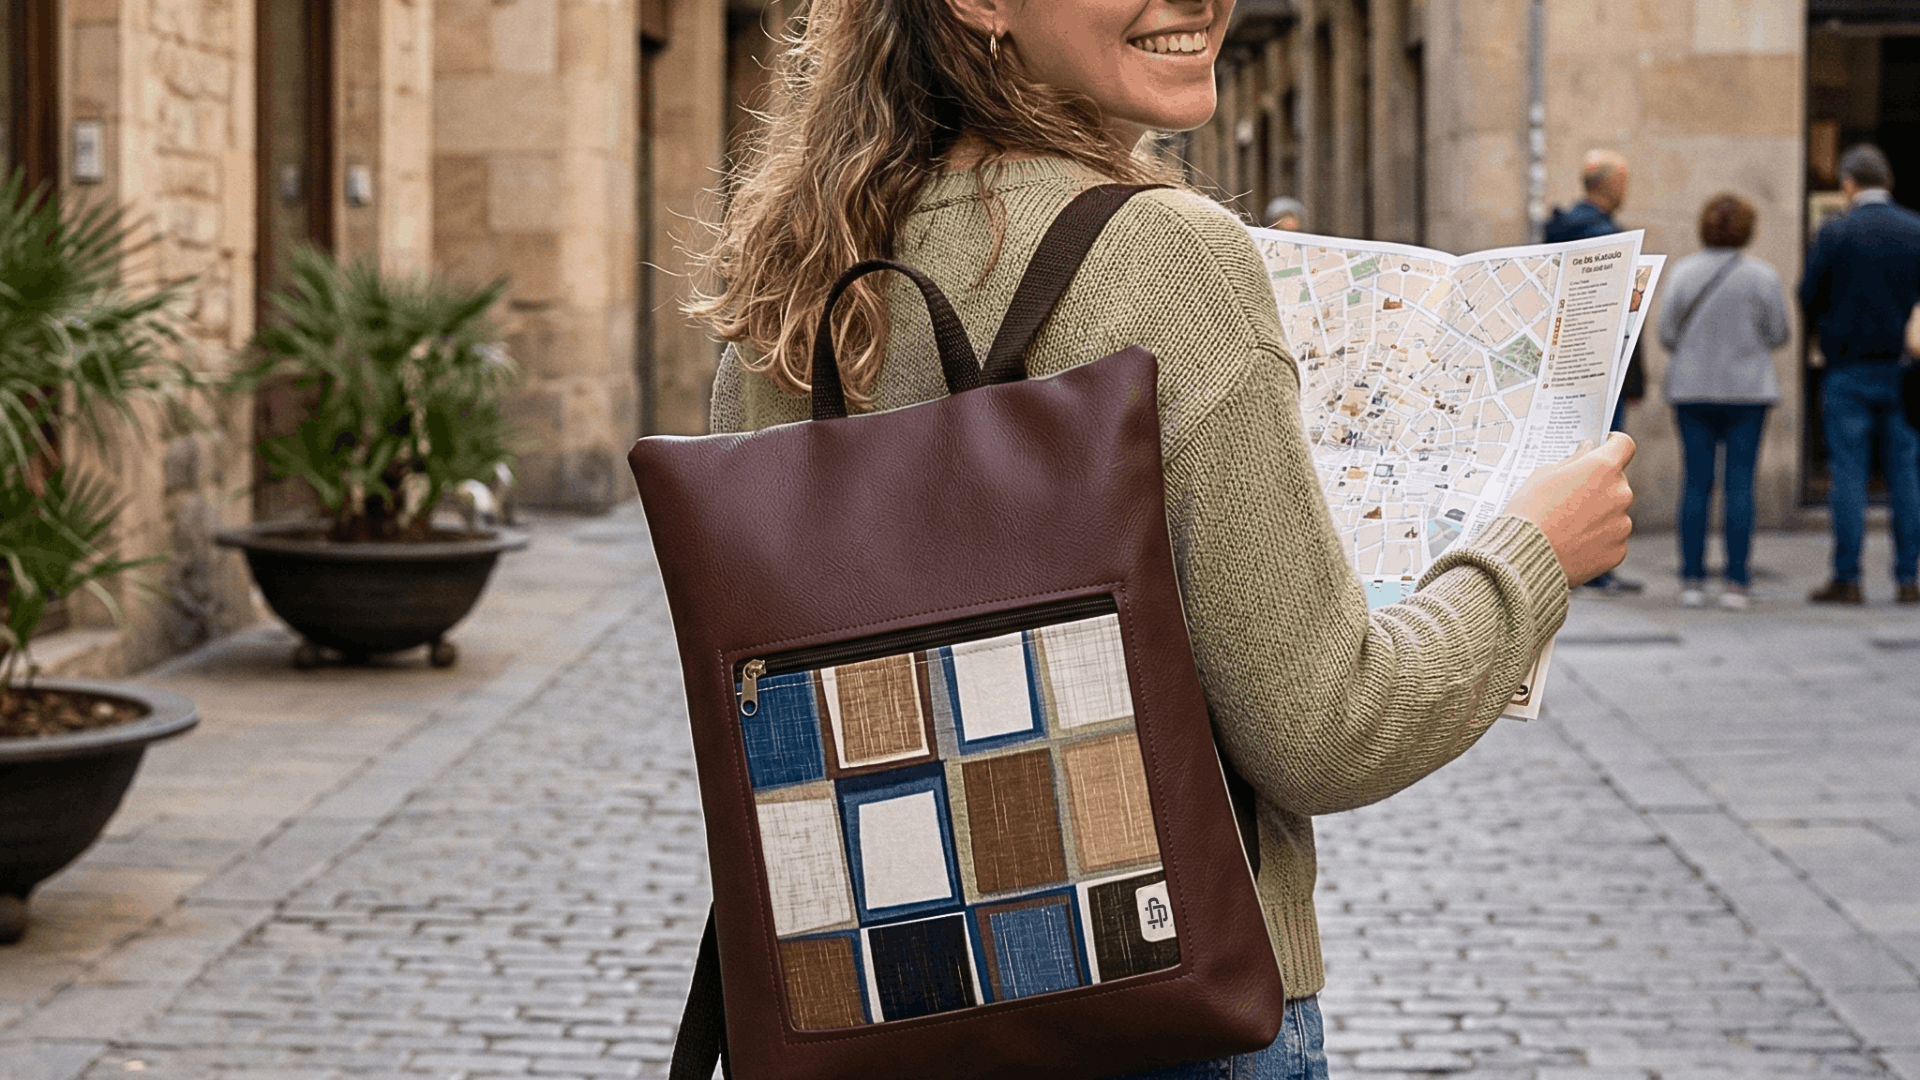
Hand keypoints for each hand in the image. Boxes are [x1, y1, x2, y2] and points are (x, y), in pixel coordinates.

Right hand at [1501, 433, 1635, 587]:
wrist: (1524, 556)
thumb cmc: (1529, 510)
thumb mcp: (1543, 474)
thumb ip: (1572, 460)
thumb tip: (1587, 451)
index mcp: (1603, 468)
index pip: (1624, 445)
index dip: (1613, 444)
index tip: (1605, 447)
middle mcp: (1620, 493)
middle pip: (1616, 482)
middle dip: (1598, 485)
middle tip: (1571, 496)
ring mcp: (1622, 524)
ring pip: (1614, 511)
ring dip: (1598, 514)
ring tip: (1567, 525)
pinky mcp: (1618, 550)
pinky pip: (1611, 538)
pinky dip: (1597, 539)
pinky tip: (1573, 543)